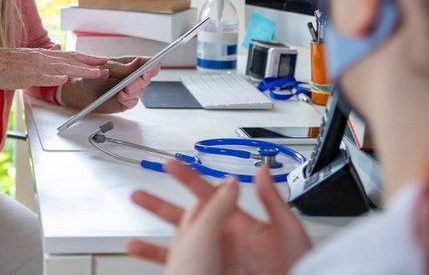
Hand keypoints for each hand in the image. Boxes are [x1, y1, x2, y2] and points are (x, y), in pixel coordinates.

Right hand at [0, 48, 110, 88]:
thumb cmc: (4, 64)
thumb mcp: (27, 58)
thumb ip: (43, 58)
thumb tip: (57, 52)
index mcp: (43, 55)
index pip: (70, 56)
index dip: (87, 58)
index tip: (101, 60)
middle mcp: (42, 57)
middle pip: (71, 59)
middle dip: (91, 63)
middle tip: (107, 65)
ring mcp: (34, 66)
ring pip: (61, 67)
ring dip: (80, 70)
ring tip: (95, 73)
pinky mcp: (24, 74)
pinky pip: (41, 77)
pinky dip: (53, 78)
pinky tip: (63, 80)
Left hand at [60, 56, 160, 112]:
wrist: (80, 90)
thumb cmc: (92, 75)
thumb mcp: (104, 67)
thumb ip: (120, 67)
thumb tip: (134, 66)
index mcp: (130, 64)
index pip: (147, 63)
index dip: (152, 65)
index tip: (150, 69)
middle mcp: (133, 77)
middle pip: (146, 78)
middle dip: (141, 80)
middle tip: (136, 81)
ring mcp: (131, 90)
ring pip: (141, 91)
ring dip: (134, 91)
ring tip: (124, 91)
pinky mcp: (126, 102)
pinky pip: (132, 102)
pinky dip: (128, 100)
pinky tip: (122, 97)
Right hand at [126, 160, 311, 274]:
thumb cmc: (297, 265)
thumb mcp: (287, 230)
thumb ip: (272, 200)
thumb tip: (262, 170)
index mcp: (237, 223)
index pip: (207, 195)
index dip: (188, 178)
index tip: (171, 164)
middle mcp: (222, 238)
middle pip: (183, 217)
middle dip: (159, 204)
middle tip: (140, 193)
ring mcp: (214, 258)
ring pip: (175, 243)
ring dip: (152, 235)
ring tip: (132, 233)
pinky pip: (178, 267)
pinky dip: (158, 260)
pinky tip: (142, 255)